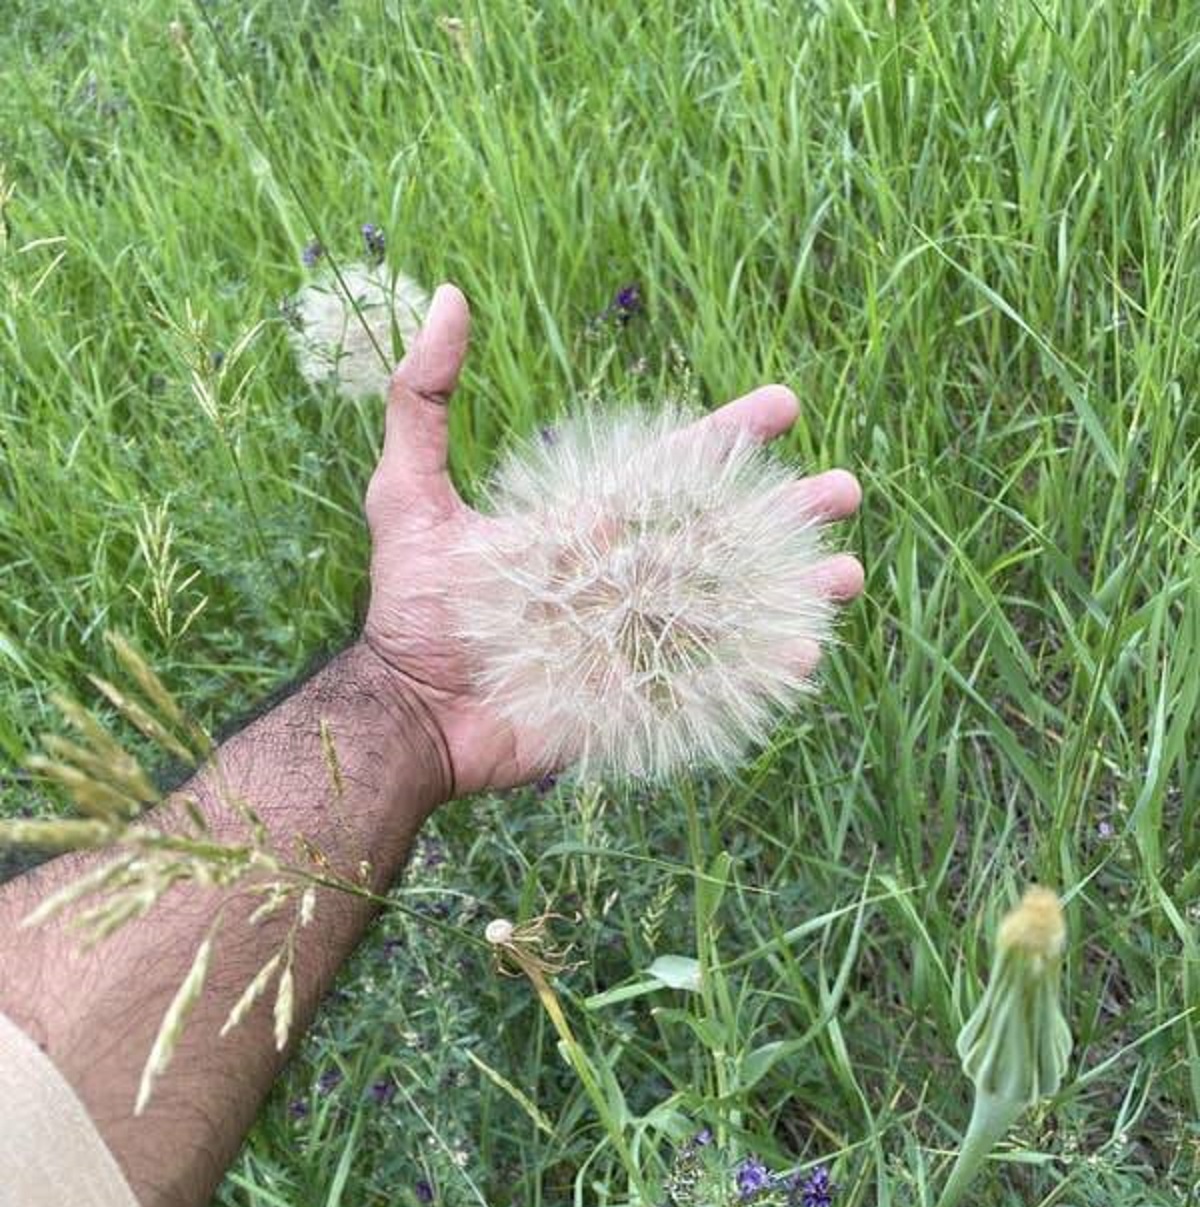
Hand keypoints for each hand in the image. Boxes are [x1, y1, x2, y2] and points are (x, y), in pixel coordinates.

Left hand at [362, 283, 863, 794]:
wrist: (403, 716)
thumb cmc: (409, 612)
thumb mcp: (409, 498)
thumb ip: (424, 403)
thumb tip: (448, 295)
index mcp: (583, 529)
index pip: (670, 472)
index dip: (727, 436)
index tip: (785, 404)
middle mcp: (619, 580)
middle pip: (719, 537)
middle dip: (783, 512)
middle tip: (845, 490)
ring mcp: (630, 642)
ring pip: (727, 607)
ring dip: (789, 589)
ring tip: (848, 574)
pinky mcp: (630, 700)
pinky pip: (705, 683)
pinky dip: (754, 671)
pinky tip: (802, 654)